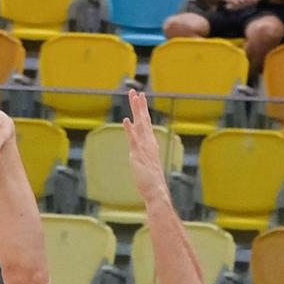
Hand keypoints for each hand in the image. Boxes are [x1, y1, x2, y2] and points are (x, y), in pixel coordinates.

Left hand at [123, 87, 168, 202]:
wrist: (157, 191)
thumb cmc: (152, 182)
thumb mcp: (146, 165)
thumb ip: (144, 157)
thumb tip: (143, 154)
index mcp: (150, 144)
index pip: (146, 124)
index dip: (142, 111)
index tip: (140, 99)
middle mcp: (148, 143)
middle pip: (144, 120)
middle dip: (139, 105)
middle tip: (136, 92)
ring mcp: (144, 148)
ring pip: (140, 125)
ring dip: (137, 111)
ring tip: (134, 98)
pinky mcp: (138, 155)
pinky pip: (133, 139)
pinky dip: (130, 129)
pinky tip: (126, 120)